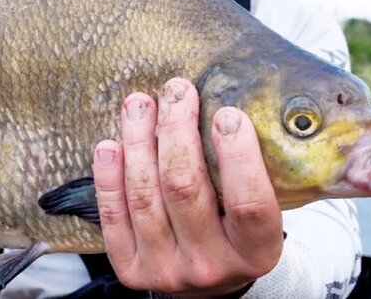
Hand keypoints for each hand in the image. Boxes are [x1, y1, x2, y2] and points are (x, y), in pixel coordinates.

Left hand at [93, 78, 282, 296]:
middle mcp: (211, 265)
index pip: (249, 203)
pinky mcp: (132, 271)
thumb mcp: (262, 209)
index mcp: (255, 251)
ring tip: (139, 105)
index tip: (227, 113)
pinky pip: (114, 219)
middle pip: (184, 188)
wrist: (210, 281)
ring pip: (144, 196)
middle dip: (176, 130)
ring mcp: (167, 271)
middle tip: (176, 91)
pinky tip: (110, 145)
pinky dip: (108, 178)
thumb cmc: (238, 231)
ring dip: (138, 142)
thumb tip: (230, 108)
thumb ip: (251, 172)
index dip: (238, 155)